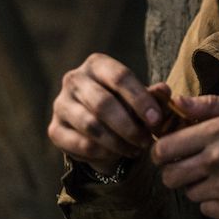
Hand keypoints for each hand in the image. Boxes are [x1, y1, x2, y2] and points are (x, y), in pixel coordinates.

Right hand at [48, 53, 164, 174]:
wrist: (100, 128)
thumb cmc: (125, 106)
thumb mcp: (142, 99)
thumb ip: (154, 95)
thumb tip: (164, 90)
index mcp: (97, 64)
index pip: (120, 77)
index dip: (140, 99)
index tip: (156, 120)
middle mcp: (74, 79)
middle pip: (103, 102)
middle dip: (128, 126)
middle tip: (146, 141)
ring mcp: (61, 103)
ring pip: (91, 125)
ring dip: (117, 142)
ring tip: (136, 149)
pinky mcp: (54, 129)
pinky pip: (80, 143)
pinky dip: (102, 152)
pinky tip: (117, 154)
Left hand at [150, 96, 218, 218]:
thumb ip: (209, 105)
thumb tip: (178, 102)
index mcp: (218, 132)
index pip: (165, 147)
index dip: (161, 150)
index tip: (168, 150)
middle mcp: (217, 161)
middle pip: (169, 175)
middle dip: (174, 170)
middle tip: (189, 164)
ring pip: (188, 192)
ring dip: (197, 184)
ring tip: (218, 174)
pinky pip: (206, 208)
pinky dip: (213, 201)